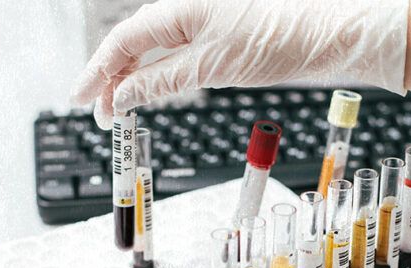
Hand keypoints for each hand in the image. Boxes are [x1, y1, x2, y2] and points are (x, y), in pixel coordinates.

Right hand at [71, 0, 409, 127]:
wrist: (330, 34)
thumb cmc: (279, 39)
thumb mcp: (212, 67)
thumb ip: (162, 80)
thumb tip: (123, 95)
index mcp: (179, 6)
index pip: (122, 39)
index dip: (97, 71)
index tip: (81, 98)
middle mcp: (187, 8)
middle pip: (133, 42)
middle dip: (111, 77)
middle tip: (100, 114)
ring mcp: (204, 20)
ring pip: (155, 48)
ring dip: (134, 78)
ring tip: (120, 108)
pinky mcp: (221, 34)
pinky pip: (177, 51)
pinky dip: (160, 73)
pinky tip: (154, 89)